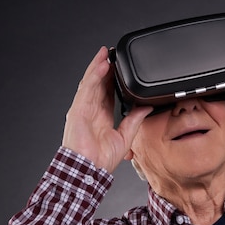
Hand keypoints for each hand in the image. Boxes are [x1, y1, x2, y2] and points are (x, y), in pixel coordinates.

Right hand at [61, 47, 151, 172]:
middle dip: (103, 68)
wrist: (89, 170)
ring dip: (98, 67)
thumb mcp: (125, 137)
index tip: (118, 67)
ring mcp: (82, 109)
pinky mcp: (77, 110)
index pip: (106, 92)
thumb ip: (134, 120)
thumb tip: (146, 108)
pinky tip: (101, 66)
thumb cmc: (101, 160)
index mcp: (100, 117)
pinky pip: (86, 89)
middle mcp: (90, 111)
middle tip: (111, 53)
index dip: (111, 79)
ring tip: (105, 53)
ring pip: (90, 83)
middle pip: (97, 84)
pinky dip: (94, 77)